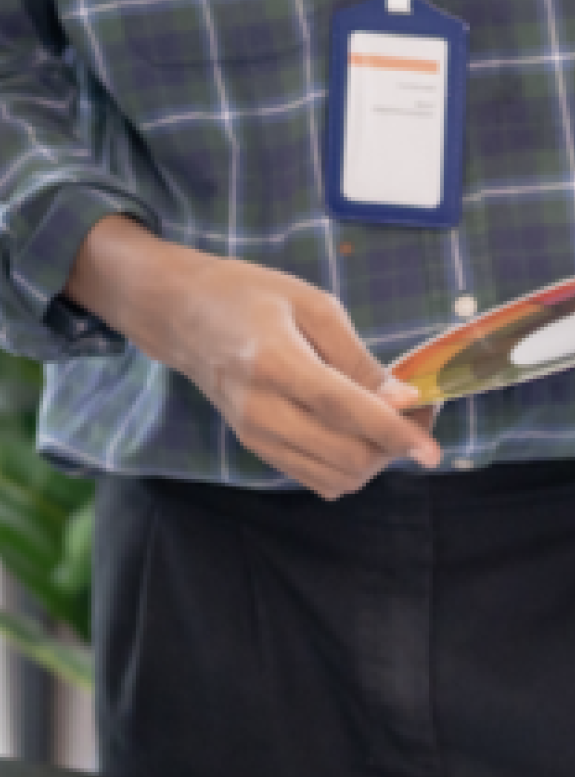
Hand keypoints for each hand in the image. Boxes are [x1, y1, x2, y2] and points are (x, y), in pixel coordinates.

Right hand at [169, 256, 440, 499]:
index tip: (433, 449)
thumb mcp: (313, 305)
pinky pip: (317, 478)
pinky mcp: (257, 449)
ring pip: (336, 477)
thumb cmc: (249, 297)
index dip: (395, 434)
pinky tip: (360, 432)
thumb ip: (358, 358)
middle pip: (346, 456)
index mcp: (275, 363)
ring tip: (391, 422)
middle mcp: (261, 410)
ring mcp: (256, 436)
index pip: (345, 412)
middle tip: (417, 414)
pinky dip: (350, 465)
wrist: (184, 317)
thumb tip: (403, 400)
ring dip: (375, 460)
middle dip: (394, 446)